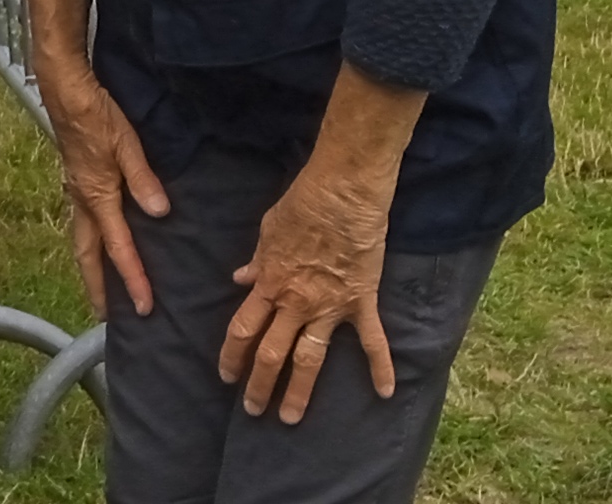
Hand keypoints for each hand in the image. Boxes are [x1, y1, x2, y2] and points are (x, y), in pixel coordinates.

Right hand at [37, 60, 167, 319]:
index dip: (133, 279)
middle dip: (96, 287)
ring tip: (101, 287)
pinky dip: (90, 242)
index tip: (144, 307)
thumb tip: (159, 213)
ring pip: (81, 241)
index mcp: (97, 197)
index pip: (118, 248)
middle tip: (104, 316)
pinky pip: (82, 223)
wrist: (65, 90)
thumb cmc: (96, 115)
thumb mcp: (127, 144)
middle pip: (87, 255)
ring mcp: (76, 191)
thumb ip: (144, 180)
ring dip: (90, 267)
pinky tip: (99, 241)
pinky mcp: (76, 181)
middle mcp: (82, 201)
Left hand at [219, 157, 397, 423]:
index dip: (231, 356)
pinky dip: (380, 367)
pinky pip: (372, 341)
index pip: (242, 330)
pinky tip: (385, 392)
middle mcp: (295, 303)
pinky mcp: (361, 302)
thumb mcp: (267, 231)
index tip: (226, 375)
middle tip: (253, 410)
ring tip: (290, 418)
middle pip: (270, 353)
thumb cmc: (302, 204)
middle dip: (259, 385)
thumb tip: (240, 278)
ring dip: (298, 391)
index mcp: (270, 285)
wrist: (342, 192)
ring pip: (309, 359)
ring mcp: (329, 306)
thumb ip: (256, 260)